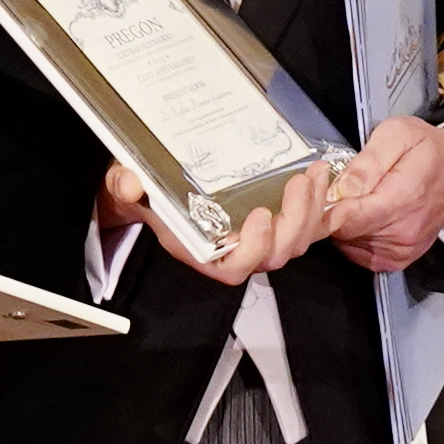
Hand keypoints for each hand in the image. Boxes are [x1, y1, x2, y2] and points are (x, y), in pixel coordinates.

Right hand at [96, 152, 330, 287]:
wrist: (147, 184)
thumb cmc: (139, 189)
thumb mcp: (123, 184)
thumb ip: (123, 186)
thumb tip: (130, 183)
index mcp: (199, 250)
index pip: (233, 269)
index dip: (253, 249)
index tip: (260, 215)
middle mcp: (230, 250)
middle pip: (275, 256)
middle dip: (295, 222)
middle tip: (299, 184)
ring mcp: (253, 237)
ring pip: (295, 242)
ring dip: (312, 211)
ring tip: (315, 174)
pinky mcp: (269, 221)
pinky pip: (302, 225)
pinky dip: (315, 205)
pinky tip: (320, 176)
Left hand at [316, 113, 443, 274]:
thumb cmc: (429, 151)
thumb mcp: (398, 134)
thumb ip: (368, 160)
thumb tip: (343, 186)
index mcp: (399, 200)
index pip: (344, 218)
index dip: (325, 204)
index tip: (323, 188)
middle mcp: (400, 233)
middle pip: (341, 232)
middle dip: (333, 210)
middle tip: (343, 187)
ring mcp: (399, 250)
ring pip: (347, 243)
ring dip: (345, 223)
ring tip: (360, 199)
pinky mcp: (397, 260)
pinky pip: (358, 253)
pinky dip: (355, 235)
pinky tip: (366, 215)